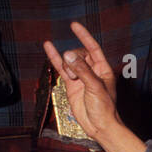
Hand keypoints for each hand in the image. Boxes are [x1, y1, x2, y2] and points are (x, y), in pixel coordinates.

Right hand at [42, 22, 121, 141]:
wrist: (98, 125)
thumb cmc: (103, 108)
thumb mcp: (95, 87)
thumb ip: (82, 70)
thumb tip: (68, 55)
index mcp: (103, 69)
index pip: (93, 48)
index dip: (84, 36)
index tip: (74, 25)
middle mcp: (92, 71)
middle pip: (79, 54)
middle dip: (74, 59)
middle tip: (75, 74)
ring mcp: (80, 77)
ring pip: (70, 61)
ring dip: (67, 66)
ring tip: (71, 79)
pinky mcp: (71, 84)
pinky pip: (61, 68)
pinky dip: (54, 58)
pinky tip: (48, 46)